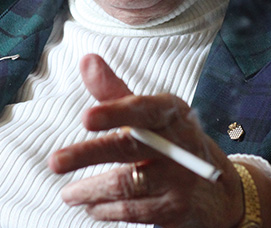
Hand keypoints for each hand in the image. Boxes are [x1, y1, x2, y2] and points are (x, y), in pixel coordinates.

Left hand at [49, 54, 270, 227]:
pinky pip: (132, 210)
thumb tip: (86, 60)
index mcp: (170, 112)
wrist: (215, 190)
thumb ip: (115, 91)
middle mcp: (178, 143)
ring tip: (68, 193)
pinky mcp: (174, 209)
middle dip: (88, 154)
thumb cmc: (169, 141)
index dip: (115, 113)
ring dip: (90, 190)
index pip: (142, 109)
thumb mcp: (150, 114)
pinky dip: (105, 209)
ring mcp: (179, 178)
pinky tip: (90, 206)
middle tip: (54, 161)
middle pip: (128, 148)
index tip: (85, 118)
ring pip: (126, 184)